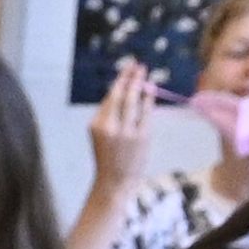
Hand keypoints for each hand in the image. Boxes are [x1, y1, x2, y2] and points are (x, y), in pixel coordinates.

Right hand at [88, 60, 157, 194]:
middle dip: (130, 77)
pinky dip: (149, 99)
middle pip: (121, 94)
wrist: (114, 183)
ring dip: (140, 84)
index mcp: (97, 124)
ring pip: (133, 100)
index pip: (110, 96)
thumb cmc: (109, 157)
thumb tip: (126, 88)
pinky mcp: (141, 137)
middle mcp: (110, 127)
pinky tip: (151, 91)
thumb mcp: (102, 135)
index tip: (128, 67)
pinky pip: (146, 112)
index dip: (121, 79)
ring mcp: (126, 132)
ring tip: (144, 74)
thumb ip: (110, 114)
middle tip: (138, 65)